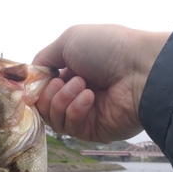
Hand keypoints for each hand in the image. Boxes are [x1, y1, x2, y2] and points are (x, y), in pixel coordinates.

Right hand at [32, 25, 169, 142]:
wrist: (140, 70)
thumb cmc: (108, 49)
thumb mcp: (69, 40)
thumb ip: (44, 57)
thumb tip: (32, 74)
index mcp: (72, 72)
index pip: (42, 88)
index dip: (36, 86)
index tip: (35, 81)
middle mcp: (76, 94)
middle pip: (43, 106)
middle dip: (50, 93)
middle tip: (66, 80)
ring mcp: (84, 114)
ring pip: (53, 119)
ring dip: (63, 99)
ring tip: (82, 86)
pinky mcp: (92, 131)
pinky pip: (70, 127)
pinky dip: (76, 110)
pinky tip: (90, 98)